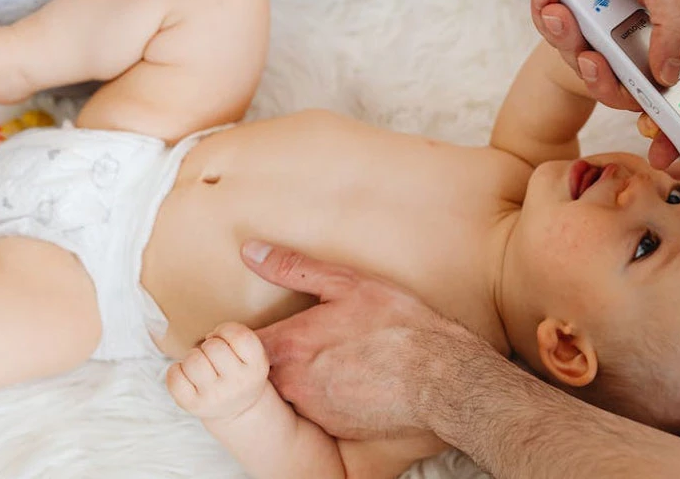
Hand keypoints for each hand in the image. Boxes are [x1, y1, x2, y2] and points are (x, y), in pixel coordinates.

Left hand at [166, 322, 269, 420]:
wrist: (238, 410)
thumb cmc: (240, 372)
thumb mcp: (253, 356)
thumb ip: (238, 338)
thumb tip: (208, 337)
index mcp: (257, 367)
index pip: (240, 336)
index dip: (226, 330)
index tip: (225, 339)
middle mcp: (238, 383)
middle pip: (213, 346)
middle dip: (209, 344)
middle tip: (212, 355)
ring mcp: (214, 395)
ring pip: (193, 359)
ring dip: (193, 356)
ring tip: (200, 365)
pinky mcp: (193, 404)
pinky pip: (174, 375)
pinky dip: (176, 370)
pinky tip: (187, 374)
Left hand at [242, 242, 481, 439]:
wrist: (437, 377)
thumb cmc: (396, 325)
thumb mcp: (348, 283)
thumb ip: (293, 269)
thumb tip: (250, 252)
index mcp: (290, 344)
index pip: (242, 344)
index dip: (248, 335)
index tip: (267, 327)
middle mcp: (292, 382)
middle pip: (266, 369)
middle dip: (283, 354)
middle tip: (314, 339)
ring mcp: (312, 409)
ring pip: (292, 390)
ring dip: (306, 376)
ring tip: (339, 358)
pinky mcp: (333, 428)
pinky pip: (318, 410)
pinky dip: (329, 396)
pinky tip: (355, 379)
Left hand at [534, 0, 679, 94]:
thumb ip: (672, 25)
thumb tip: (667, 76)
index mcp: (670, 28)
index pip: (670, 85)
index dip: (658, 107)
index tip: (643, 117)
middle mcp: (637, 34)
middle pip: (620, 87)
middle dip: (598, 77)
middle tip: (588, 57)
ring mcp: (603, 28)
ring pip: (582, 66)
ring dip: (564, 41)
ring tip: (557, 8)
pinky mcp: (572, 19)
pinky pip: (556, 41)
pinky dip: (546, 22)